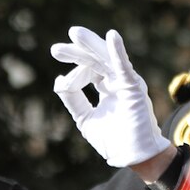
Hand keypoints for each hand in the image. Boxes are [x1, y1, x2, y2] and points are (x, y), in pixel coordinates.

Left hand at [51, 27, 170, 167]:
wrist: (132, 156)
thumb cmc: (113, 139)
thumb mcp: (84, 117)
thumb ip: (73, 98)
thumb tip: (58, 80)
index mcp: (107, 87)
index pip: (86, 71)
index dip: (73, 77)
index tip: (64, 85)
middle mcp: (117, 81)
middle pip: (94, 60)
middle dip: (75, 52)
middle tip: (55, 50)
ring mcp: (126, 82)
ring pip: (105, 58)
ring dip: (90, 45)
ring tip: (74, 33)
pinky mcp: (133, 87)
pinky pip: (124, 66)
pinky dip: (118, 51)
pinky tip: (112, 36)